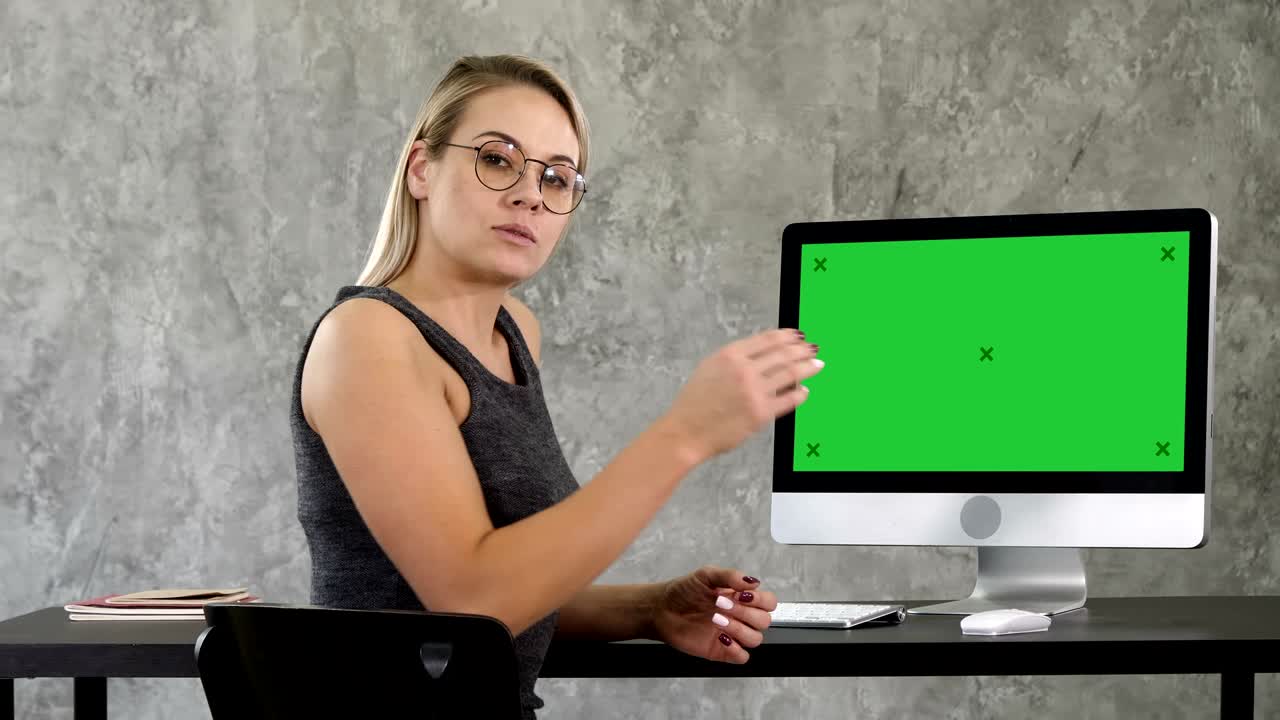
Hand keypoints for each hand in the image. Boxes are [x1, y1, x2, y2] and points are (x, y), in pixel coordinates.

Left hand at [649, 565, 778, 664]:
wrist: (661, 609)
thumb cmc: (683, 590)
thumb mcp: (706, 575)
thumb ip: (730, 576)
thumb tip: (752, 582)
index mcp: (741, 598)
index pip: (768, 602)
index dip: (760, 600)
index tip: (740, 595)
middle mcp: (740, 617)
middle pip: (764, 621)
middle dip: (745, 613)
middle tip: (721, 605)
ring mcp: (732, 634)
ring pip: (756, 639)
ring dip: (739, 629)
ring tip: (716, 619)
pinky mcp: (721, 651)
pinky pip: (742, 657)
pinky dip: (736, 649)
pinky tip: (720, 637)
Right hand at [662, 328, 820, 461]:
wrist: (686, 431)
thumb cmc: (694, 403)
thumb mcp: (709, 368)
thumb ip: (735, 358)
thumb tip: (763, 353)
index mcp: (730, 355)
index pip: (768, 339)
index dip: (787, 336)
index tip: (798, 336)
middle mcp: (744, 370)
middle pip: (783, 354)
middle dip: (802, 350)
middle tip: (813, 349)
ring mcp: (754, 392)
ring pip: (791, 374)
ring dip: (808, 368)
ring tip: (817, 365)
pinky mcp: (761, 413)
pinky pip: (789, 400)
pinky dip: (800, 394)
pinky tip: (804, 391)